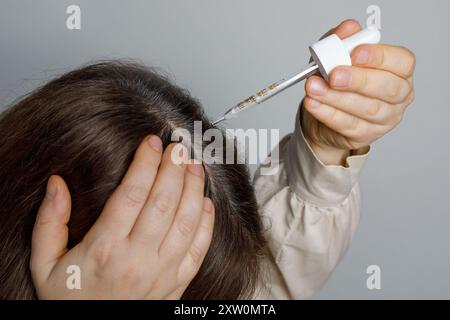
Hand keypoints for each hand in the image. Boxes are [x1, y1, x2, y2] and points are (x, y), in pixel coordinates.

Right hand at [30, 136, 213, 298]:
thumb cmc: (69, 298)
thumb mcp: (44, 263)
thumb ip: (49, 222)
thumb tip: (57, 183)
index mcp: (104, 248)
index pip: (132, 194)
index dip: (145, 163)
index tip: (152, 142)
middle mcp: (137, 259)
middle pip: (164, 202)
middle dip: (174, 169)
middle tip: (178, 147)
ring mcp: (162, 272)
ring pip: (187, 222)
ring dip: (194, 189)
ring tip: (194, 166)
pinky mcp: (177, 283)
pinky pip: (199, 249)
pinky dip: (207, 223)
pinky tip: (206, 202)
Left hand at [302, 20, 415, 164]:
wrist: (323, 115)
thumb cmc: (337, 82)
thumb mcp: (336, 56)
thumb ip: (342, 41)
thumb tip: (348, 29)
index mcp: (398, 71)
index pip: (401, 62)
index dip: (380, 57)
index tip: (355, 54)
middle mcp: (398, 95)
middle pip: (387, 88)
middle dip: (358, 80)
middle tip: (333, 75)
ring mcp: (384, 119)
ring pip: (366, 108)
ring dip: (336, 97)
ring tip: (314, 88)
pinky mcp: (365, 135)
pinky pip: (347, 124)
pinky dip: (327, 113)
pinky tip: (313, 103)